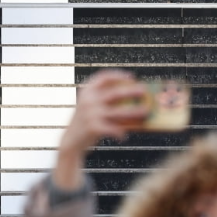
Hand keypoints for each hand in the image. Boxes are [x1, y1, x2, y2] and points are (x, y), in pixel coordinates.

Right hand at [53, 70, 148, 188]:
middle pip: (115, 93)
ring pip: (118, 112)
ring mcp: (90, 114)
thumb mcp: (91, 107)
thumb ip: (106, 101)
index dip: (118, 75)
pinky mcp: (93, 127)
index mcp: (86, 91)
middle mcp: (88, 100)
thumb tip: (132, 97)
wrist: (70, 141)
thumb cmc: (87, 122)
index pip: (103, 77)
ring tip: (145, 111)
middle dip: (131, 91)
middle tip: (144, 91)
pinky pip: (113, 128)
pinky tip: (124, 136)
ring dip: (134, 111)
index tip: (131, 77)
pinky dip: (120, 132)